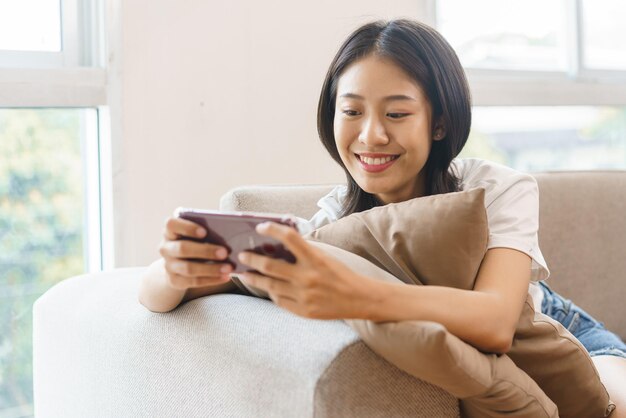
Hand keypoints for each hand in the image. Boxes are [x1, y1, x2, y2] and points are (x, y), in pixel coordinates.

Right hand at [159, 216, 232, 289]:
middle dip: (205, 251)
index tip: (205, 232)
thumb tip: (230, 232)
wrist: (180, 263)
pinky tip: (225, 277)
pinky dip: (211, 280)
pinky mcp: (174, 280)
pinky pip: (193, 281)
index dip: (187, 228)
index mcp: (170, 231)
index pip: (171, 225)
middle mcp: (166, 248)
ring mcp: (168, 265)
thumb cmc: (194, 242)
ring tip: (228, 268)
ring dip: (211, 269)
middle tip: (225, 252)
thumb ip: (207, 231)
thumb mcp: (197, 235)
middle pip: (182, 248)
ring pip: (188, 268)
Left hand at [237, 222, 378, 319]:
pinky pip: (279, 300)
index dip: (272, 229)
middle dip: (252, 259)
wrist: (360, 299)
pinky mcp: (303, 311)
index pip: (289, 238)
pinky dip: (271, 293)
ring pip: (270, 286)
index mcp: (315, 259)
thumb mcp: (325, 257)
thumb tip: (277, 245)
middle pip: (270, 266)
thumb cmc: (341, 274)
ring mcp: (304, 296)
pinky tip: (267, 288)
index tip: (259, 227)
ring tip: (245, 274)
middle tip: (242, 255)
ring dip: (254, 278)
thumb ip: (304, 251)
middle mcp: (307, 277)